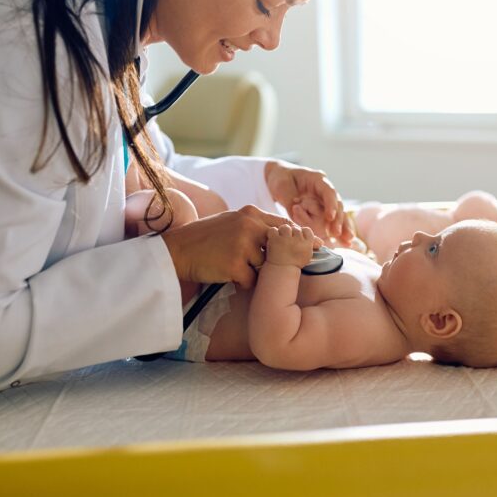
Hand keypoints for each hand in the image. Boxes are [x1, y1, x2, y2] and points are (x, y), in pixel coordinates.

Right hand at [160, 205, 319, 288]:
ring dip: (256, 273)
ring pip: (267, 267)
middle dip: (287, 260)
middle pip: (281, 247)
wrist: (177, 251)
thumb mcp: (233, 224)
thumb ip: (257, 228)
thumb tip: (286, 240)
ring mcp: (242, 243)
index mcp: (251, 213)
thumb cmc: (206, 240)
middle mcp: (249, 225)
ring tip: (234, 267)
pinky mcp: (235, 264)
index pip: (285, 226)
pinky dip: (242, 283)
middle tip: (293, 269)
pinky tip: (227, 275)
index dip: (302, 239)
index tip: (319, 247)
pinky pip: (251, 281)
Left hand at [265, 160, 351, 245]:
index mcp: (317, 179)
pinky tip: (345, 242)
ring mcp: (325, 200)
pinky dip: (338, 230)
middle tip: (336, 233)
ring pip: (338, 214)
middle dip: (338, 219)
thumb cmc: (280, 179)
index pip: (328, 191)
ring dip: (343, 227)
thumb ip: (290, 200)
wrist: (278, 178)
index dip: (331, 204)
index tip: (330, 217)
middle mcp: (324, 190)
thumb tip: (296, 214)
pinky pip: (332, 221)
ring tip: (348, 240)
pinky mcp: (322, 210)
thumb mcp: (282, 186)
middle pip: (337, 204)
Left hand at [265, 224, 315, 267]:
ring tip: (280, 239)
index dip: (302, 232)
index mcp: (307, 244)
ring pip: (285, 228)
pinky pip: (273, 230)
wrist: (281, 271)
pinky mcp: (274, 240)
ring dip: (282, 232)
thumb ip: (312, 245)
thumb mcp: (306, 255)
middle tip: (287, 242)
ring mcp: (285, 239)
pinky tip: (273, 239)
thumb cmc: (295, 263)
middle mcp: (297, 240)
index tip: (298, 238)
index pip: (307, 230)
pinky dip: (272, 234)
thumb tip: (321, 242)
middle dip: (291, 233)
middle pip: (295, 228)